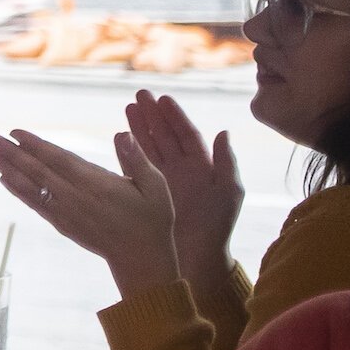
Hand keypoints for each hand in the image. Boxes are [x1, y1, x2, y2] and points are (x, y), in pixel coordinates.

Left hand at [0, 127, 179, 297]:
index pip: (58, 159)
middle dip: (12, 153)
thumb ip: (136, 159)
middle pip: (38, 171)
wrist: (142, 258)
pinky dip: (19, 191)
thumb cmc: (152, 218)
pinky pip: (36, 205)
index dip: (35, 144)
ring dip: (9, 170)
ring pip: (32, 187)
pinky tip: (5, 180)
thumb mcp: (155, 186)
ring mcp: (67, 212)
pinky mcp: (63, 224)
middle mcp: (76, 197)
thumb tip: (123, 133)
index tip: (15, 132)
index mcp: (96, 184)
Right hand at [126, 89, 242, 277]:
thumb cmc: (217, 224)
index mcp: (203, 166)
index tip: (163, 99)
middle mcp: (181, 168)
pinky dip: (128, 150)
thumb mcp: (230, 192)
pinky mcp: (147, 189)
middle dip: (153, 114)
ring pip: (149, 145)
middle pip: (165, 135)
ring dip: (139, 126)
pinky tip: (120, 136)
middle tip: (140, 94)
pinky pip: (136, 164)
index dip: (176, 116)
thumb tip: (224, 132)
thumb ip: (227, 163)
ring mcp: (163, 178)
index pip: (187, 134)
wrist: (197, 254)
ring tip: (128, 107)